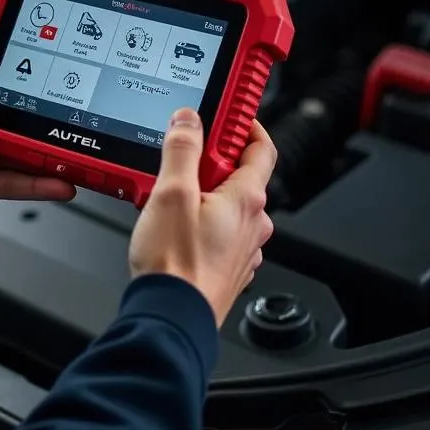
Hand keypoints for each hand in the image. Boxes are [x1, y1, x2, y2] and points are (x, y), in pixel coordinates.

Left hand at [0, 11, 76, 223]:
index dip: (23, 59)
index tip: (52, 48)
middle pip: (20, 108)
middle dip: (47, 106)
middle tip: (74, 100)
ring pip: (24, 146)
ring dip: (50, 147)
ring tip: (76, 144)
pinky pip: (16, 181)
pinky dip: (40, 183)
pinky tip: (61, 180)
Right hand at [128, 108, 275, 326]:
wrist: (172, 316)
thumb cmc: (176, 264)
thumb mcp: (171, 192)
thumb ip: (182, 150)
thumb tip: (190, 120)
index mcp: (246, 200)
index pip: (262, 149)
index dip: (246, 125)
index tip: (226, 114)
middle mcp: (253, 224)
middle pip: (240, 175)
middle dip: (211, 159)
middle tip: (181, 153)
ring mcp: (242, 248)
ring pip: (227, 204)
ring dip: (203, 191)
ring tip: (167, 191)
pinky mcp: (226, 266)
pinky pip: (218, 229)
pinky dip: (200, 217)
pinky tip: (172, 222)